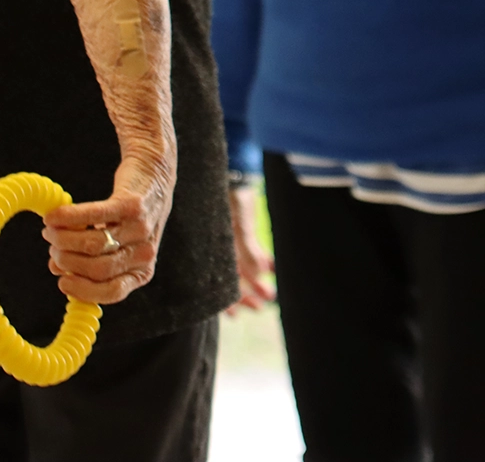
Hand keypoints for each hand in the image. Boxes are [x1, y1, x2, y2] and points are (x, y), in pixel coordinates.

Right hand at [42, 145, 175, 303]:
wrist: (154, 175)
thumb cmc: (127, 216)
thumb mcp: (116, 244)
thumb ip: (89, 260)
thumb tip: (56, 267)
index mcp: (142, 271)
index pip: (113, 292)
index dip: (83, 290)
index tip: (61, 282)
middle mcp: (144, 253)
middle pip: (98, 269)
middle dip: (67, 261)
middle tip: (52, 247)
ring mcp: (140, 229)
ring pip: (93, 245)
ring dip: (63, 240)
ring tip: (50, 232)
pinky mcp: (132, 205)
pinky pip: (94, 216)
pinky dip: (68, 218)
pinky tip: (52, 217)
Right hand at [225, 186, 274, 313]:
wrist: (234, 169)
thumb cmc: (232, 195)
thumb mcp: (240, 223)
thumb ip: (249, 248)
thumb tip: (261, 272)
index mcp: (213, 248)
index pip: (217, 280)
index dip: (226, 298)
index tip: (235, 314)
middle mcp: (220, 245)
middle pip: (231, 276)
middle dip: (246, 293)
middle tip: (260, 307)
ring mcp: (230, 238)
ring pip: (243, 266)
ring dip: (256, 280)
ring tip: (270, 294)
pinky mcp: (242, 228)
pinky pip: (252, 250)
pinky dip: (262, 260)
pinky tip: (271, 269)